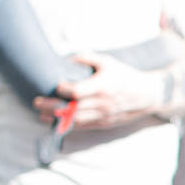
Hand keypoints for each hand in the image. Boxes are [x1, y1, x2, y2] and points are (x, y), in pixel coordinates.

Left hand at [34, 57, 162, 128]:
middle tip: (37, 102)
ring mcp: (103, 115)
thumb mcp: (108, 62)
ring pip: (75, 121)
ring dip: (56, 118)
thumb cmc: (126, 76)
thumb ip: (87, 58)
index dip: (63, 89)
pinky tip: (57, 122)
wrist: (147, 95)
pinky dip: (68, 125)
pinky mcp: (104, 123)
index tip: (55, 85)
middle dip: (51, 105)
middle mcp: (102, 103)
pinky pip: (83, 126)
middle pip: (72, 108)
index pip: (77, 92)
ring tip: (42, 114)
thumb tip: (67, 58)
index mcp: (103, 86)